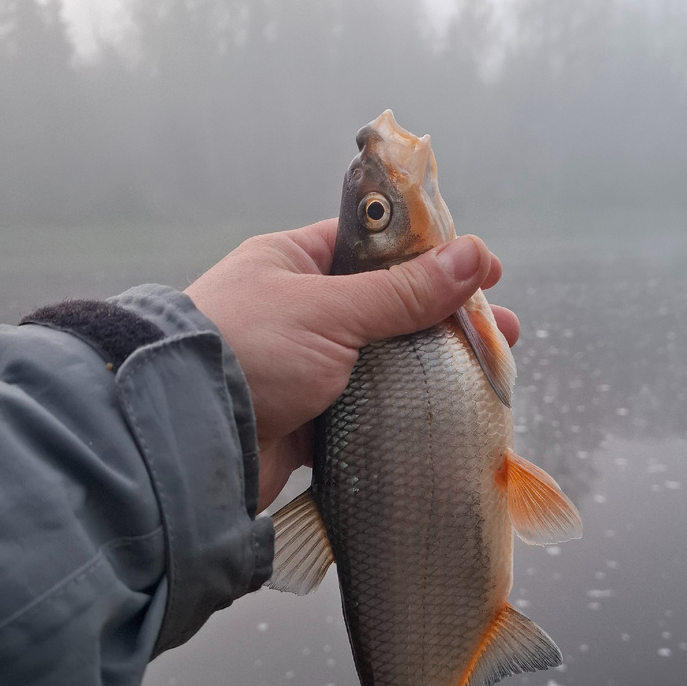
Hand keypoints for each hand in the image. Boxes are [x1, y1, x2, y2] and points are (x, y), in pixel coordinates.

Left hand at [185, 219, 519, 510]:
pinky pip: (367, 409)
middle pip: (387, 306)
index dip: (431, 253)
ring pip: (381, 360)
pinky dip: (403, 410)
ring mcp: (303, 367)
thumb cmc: (249, 350)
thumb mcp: (330, 311)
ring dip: (430, 366)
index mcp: (292, 264)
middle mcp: (297, 311)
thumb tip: (473, 256)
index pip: (372, 246)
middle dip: (444, 317)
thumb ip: (403, 291)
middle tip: (501, 328)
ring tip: (487, 372)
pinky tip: (445, 413)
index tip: (483, 268)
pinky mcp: (307, 419)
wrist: (185, 439)